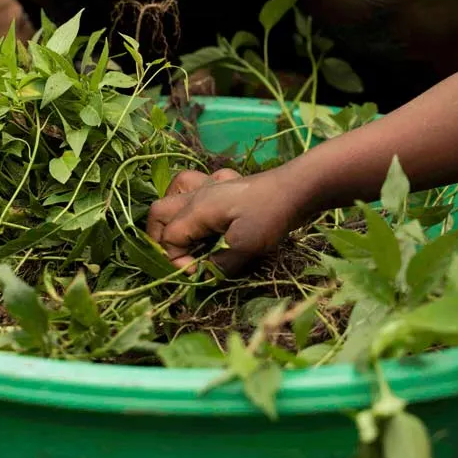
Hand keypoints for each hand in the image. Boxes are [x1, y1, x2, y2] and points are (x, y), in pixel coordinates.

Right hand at [147, 167, 302, 275]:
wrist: (298, 188)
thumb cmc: (270, 217)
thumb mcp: (244, 248)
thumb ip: (218, 265)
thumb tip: (203, 274)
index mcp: (197, 209)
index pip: (168, 238)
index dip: (176, 261)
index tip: (197, 274)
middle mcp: (198, 194)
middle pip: (159, 211)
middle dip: (159, 238)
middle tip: (178, 258)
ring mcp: (212, 185)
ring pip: (175, 190)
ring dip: (173, 212)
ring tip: (184, 232)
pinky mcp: (228, 183)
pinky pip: (201, 184)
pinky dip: (198, 196)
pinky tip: (211, 208)